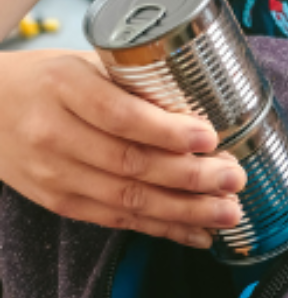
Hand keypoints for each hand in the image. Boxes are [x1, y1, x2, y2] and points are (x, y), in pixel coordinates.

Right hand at [0, 49, 244, 246]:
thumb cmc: (43, 83)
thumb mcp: (80, 66)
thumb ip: (131, 87)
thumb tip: (200, 115)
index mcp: (61, 87)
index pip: (120, 116)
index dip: (168, 132)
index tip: (209, 137)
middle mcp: (54, 133)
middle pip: (132, 164)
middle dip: (192, 177)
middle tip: (234, 179)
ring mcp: (55, 175)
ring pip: (131, 200)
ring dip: (187, 211)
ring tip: (229, 212)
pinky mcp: (61, 204)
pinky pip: (121, 222)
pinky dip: (165, 229)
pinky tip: (200, 231)